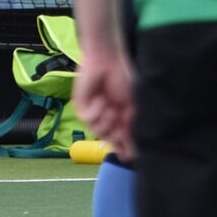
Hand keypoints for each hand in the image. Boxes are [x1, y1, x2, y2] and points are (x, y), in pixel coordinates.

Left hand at [71, 44, 136, 160]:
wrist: (108, 60)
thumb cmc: (124, 78)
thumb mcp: (134, 105)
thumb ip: (133, 127)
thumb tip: (134, 150)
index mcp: (121, 117)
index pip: (122, 139)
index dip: (125, 148)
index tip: (128, 156)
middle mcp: (107, 117)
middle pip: (110, 139)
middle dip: (116, 135)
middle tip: (121, 125)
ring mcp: (93, 113)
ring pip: (98, 132)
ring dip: (106, 122)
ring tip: (111, 108)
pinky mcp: (81, 107)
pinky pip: (89, 120)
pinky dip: (97, 112)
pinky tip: (101, 100)